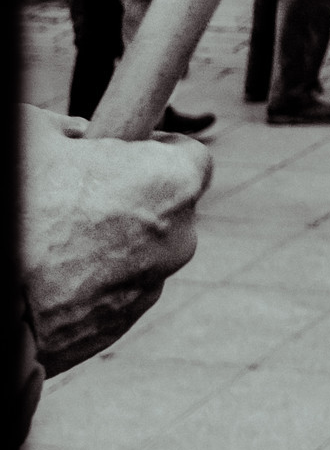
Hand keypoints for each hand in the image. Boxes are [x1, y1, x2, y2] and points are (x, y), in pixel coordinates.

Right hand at [19, 106, 211, 376]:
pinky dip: (96, 278)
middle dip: (135, 197)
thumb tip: (77, 132)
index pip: (191, 156)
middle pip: (169, 205)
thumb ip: (69, 126)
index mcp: (174, 181)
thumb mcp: (35, 137)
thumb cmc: (19, 211)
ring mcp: (153, 284)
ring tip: (59, 238)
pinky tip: (55, 274)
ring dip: (115, 240)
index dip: (157, 150)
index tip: (127, 153)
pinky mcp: (123, 323)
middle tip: (85, 195)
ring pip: (144, 249)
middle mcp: (180, 236)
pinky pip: (119, 287)